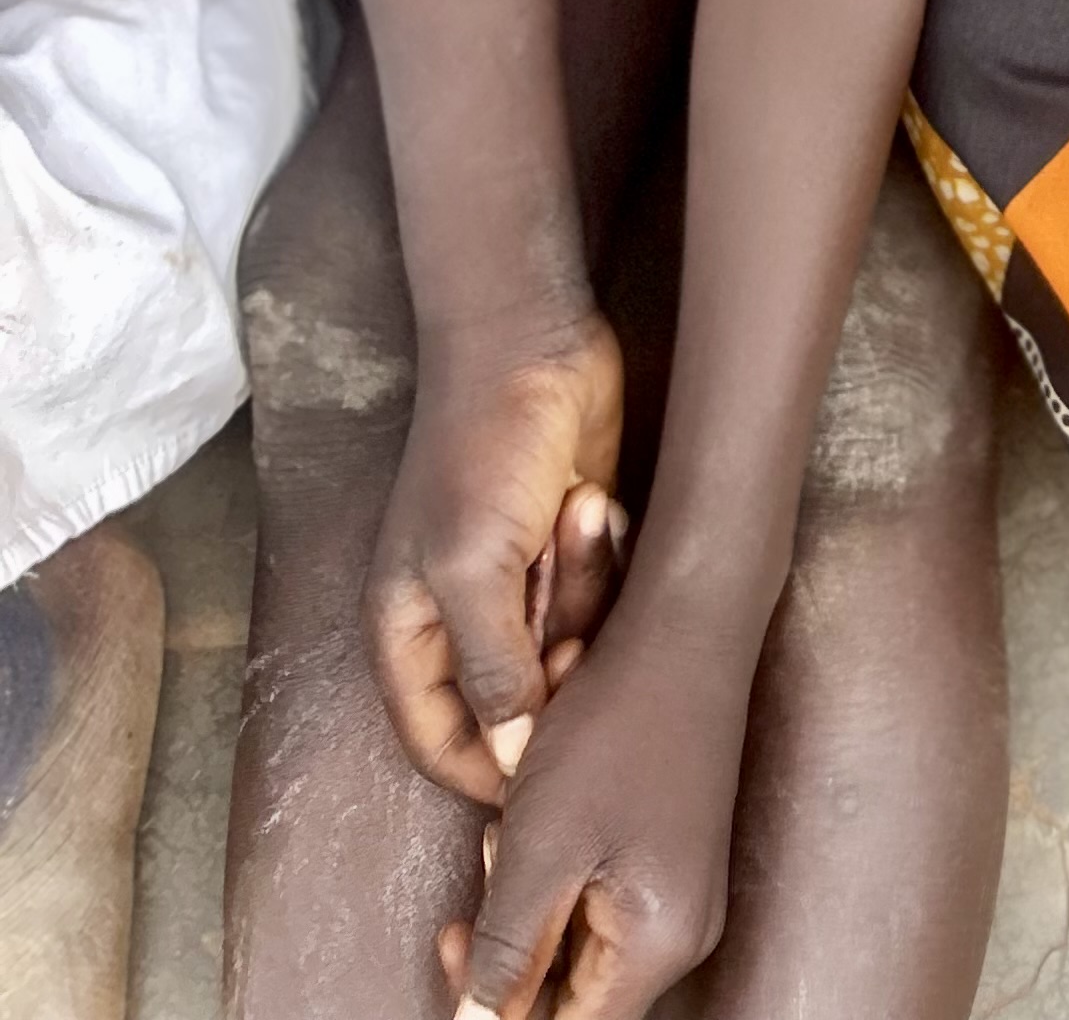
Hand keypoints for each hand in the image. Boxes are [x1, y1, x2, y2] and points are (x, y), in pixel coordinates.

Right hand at [368, 317, 625, 802]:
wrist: (536, 345)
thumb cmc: (484, 450)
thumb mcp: (472, 570)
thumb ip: (490, 672)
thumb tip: (514, 762)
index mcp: (409, 632)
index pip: (438, 743)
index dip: (486, 774)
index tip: (546, 784)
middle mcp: (460, 617)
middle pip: (516, 701)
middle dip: (552, 670)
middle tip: (572, 631)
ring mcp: (518, 582)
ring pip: (565, 649)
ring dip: (577, 590)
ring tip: (571, 516)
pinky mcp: (569, 549)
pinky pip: (598, 598)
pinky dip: (599, 557)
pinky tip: (590, 501)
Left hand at [437, 598, 752, 1019]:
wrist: (685, 628)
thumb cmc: (615, 730)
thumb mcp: (541, 848)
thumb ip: (507, 954)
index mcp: (656, 946)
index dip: (498, 1013)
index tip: (451, 947)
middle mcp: (682, 934)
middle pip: (574, 993)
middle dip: (509, 949)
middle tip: (475, 879)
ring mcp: (686, 895)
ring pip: (582, 944)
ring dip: (529, 905)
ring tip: (510, 828)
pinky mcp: (676, 858)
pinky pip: (602, 902)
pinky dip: (558, 875)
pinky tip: (538, 816)